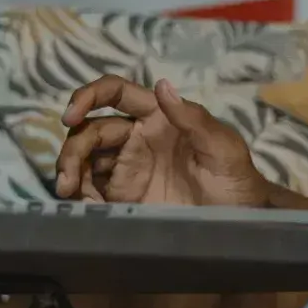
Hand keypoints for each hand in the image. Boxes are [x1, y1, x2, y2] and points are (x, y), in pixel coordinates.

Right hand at [55, 76, 269, 205]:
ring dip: (69, 171)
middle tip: (66, 179)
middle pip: (91, 131)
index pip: (116, 94)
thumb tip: (162, 85)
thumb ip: (193, 119)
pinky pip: (92, 189)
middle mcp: (137, 138)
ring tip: (68, 193)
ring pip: (85, 159)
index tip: (70, 115)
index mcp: (158, 117)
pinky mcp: (125, 196)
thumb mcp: (222, 148)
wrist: (241, 222)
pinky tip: (83, 207)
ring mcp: (128, 168)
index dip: (89, 96)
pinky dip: (81, 195)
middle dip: (72, 149)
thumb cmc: (236, 178)